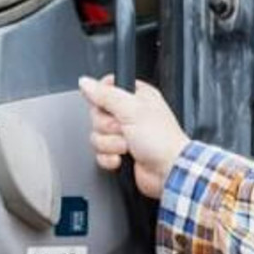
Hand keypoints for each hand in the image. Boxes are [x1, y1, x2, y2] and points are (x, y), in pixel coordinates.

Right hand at [80, 75, 189, 200]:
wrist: (167, 171)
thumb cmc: (161, 140)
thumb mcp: (131, 109)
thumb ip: (105, 94)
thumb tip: (86, 82)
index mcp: (136, 96)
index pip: (106, 88)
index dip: (102, 98)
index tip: (109, 107)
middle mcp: (129, 114)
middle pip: (97, 114)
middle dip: (108, 126)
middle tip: (124, 129)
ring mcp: (124, 134)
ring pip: (97, 135)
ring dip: (111, 144)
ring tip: (128, 146)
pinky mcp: (119, 153)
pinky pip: (100, 153)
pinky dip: (109, 158)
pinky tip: (123, 158)